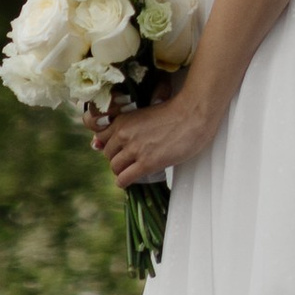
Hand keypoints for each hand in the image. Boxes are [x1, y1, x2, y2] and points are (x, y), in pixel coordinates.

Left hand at [97, 87, 217, 191]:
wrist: (193, 115)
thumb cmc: (175, 113)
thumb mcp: (145, 114)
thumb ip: (132, 125)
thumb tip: (119, 140)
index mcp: (123, 120)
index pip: (101, 138)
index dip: (111, 145)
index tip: (119, 149)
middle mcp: (124, 134)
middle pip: (108, 155)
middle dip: (117, 158)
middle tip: (130, 160)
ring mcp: (135, 149)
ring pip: (115, 168)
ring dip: (122, 171)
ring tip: (132, 171)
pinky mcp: (146, 163)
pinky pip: (124, 179)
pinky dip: (124, 182)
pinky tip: (128, 181)